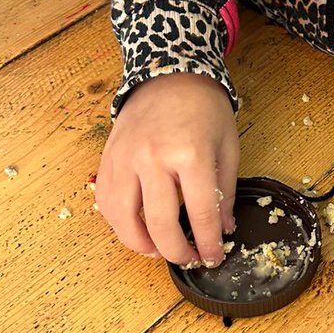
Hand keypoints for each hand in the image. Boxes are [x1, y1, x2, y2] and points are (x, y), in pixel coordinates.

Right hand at [96, 73, 239, 265]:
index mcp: (189, 154)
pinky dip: (118, 222)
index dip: (209, 243)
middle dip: (176, 251)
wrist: (170, 73)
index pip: (200, 213)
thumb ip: (225, 191)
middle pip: (159, 224)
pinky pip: (105, 199)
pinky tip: (136, 228)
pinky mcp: (109, 157)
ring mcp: (125, 158)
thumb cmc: (204, 108)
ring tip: (159, 250)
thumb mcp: (228, 146)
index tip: (213, 257)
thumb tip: (223, 229)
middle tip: (188, 259)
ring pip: (123, 218)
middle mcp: (153, 158)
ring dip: (140, 244)